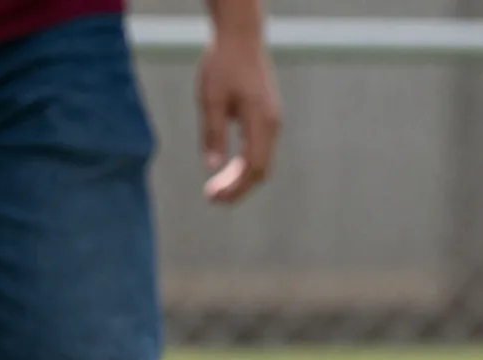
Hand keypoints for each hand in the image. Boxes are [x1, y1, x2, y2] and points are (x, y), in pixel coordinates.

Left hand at [197, 25, 281, 203]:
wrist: (240, 38)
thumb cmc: (223, 65)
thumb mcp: (211, 100)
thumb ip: (213, 134)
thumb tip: (212, 167)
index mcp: (260, 120)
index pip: (253, 167)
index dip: (235, 188)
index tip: (213, 198)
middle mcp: (272, 123)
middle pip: (260, 169)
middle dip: (237, 188)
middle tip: (211, 198)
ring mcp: (272, 120)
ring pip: (262, 161)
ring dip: (240, 178)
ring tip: (216, 188)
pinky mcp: (267, 116)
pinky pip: (260, 149)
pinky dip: (245, 164)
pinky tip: (228, 169)